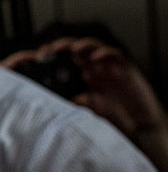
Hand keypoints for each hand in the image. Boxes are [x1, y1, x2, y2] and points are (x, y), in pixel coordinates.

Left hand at [4, 37, 165, 137]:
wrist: (141, 125)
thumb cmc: (114, 118)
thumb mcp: (92, 113)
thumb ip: (85, 105)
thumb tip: (76, 100)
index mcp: (80, 78)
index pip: (61, 63)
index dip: (48, 59)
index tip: (30, 60)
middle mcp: (92, 70)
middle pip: (72, 51)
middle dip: (59, 47)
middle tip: (47, 51)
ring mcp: (108, 67)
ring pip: (91, 47)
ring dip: (80, 45)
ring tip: (70, 49)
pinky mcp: (124, 68)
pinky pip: (114, 54)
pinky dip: (104, 53)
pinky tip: (95, 58)